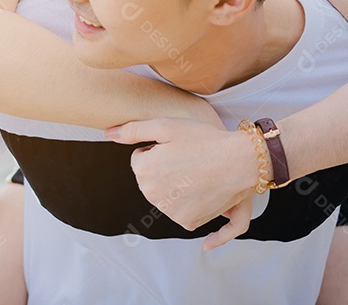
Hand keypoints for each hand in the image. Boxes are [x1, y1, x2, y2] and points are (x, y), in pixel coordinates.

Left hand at [106, 118, 262, 248]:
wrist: (239, 161)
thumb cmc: (204, 140)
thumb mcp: (166, 126)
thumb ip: (133, 130)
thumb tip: (108, 134)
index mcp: (143, 171)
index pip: (140, 159)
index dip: (158, 150)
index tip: (176, 147)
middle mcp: (152, 196)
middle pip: (150, 179)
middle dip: (163, 169)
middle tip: (188, 158)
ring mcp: (170, 212)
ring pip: (165, 195)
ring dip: (175, 185)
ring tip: (196, 172)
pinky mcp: (188, 222)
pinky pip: (179, 210)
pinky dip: (188, 202)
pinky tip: (201, 189)